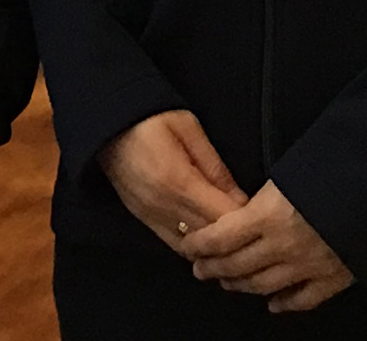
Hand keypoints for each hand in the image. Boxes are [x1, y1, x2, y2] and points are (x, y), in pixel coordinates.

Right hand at [98, 110, 248, 252]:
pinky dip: (193, 244)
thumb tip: (240, 201)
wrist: (105, 121)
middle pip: (209, 238)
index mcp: (177, 181)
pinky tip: (206, 237)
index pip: (222, 218)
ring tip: (231, 236)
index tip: (261, 217)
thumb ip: (216, 168)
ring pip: (191, 248)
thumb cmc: (149, 117)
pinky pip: (173, 244)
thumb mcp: (189, 129)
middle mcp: (162, 205)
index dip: (246, 222)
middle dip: (233, 238)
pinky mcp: (140, 217)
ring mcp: (148, 215)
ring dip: (212, 245)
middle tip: (252, 230)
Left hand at [184, 182, 353, 312]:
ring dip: (242, 286)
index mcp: (267, 216)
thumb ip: (259, 202)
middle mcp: (284, 246)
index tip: (188, 247)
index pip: (220, 239)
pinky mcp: (334, 278)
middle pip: (238, 265)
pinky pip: (304, 299)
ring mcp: (309, 266)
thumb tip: (237, 215)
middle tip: (201, 269)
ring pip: (265, 285)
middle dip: (214, 269)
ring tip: (228, 283)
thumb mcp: (284, 176)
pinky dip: (286, 303)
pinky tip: (273, 304)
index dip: (200, 246)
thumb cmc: (329, 171)